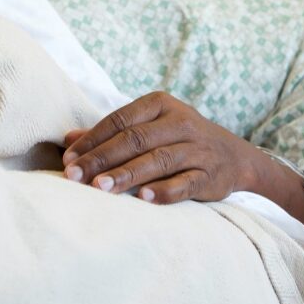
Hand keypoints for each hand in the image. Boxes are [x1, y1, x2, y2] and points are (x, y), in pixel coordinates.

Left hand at [61, 92, 266, 203]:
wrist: (236, 157)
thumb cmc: (180, 140)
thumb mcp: (151, 127)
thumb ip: (111, 133)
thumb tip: (67, 139)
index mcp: (161, 105)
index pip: (120, 120)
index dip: (93, 140)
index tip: (68, 160)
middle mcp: (181, 122)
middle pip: (135, 139)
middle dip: (102, 158)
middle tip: (75, 176)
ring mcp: (197, 149)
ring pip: (158, 160)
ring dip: (127, 174)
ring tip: (100, 188)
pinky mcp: (210, 175)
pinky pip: (185, 183)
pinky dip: (164, 190)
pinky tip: (142, 198)